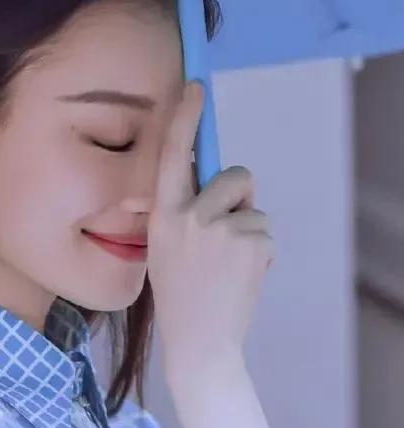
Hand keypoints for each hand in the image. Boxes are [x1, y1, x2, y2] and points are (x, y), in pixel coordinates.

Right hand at [147, 81, 275, 384]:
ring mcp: (221, 228)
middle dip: (239, 197)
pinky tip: (241, 275)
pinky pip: (265, 228)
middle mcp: (189, 215)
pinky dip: (260, 250)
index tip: (196, 86)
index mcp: (162, 214)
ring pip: (253, 206)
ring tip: (229, 265)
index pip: (174, 154)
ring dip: (249, 228)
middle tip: (224, 238)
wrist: (199, 341)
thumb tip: (212, 176)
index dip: (185, 117)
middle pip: (233, 175)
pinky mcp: (250, 241)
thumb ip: (184, 211)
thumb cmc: (182, 294)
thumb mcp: (166, 246)